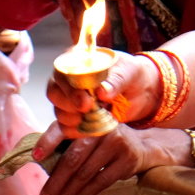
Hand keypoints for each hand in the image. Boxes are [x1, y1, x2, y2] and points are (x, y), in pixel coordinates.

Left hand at [34, 121, 178, 194]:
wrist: (143, 146)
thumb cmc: (106, 143)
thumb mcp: (89, 134)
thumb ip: (69, 141)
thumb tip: (42, 164)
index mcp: (87, 118)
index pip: (63, 129)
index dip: (48, 142)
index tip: (36, 157)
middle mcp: (101, 127)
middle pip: (73, 158)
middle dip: (56, 181)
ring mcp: (116, 142)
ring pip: (86, 172)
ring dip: (68, 191)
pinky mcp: (127, 159)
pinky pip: (102, 180)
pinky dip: (86, 191)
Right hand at [46, 52, 160, 138]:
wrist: (141, 91)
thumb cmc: (131, 74)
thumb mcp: (128, 71)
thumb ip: (116, 80)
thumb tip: (102, 91)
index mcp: (76, 62)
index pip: (61, 73)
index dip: (70, 89)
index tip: (85, 102)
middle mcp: (68, 80)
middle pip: (54, 94)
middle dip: (70, 106)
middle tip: (89, 110)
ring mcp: (70, 100)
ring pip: (59, 113)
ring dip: (75, 120)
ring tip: (96, 117)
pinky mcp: (76, 118)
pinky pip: (67, 129)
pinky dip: (79, 132)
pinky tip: (94, 128)